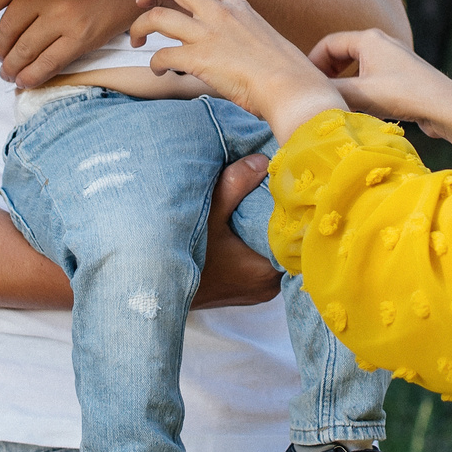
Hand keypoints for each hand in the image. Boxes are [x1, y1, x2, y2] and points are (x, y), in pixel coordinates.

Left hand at [0, 0, 152, 84]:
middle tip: (1, 61)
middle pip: (6, 32)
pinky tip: (27, 81)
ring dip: (12, 68)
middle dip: (0, 52)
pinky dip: (33, 77)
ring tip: (10, 74)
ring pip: (24, 52)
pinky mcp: (82, 36)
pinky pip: (48, 64)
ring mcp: (63, 15)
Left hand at [130, 0, 346, 137]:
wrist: (292, 88)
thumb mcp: (265, 37)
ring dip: (139, 26)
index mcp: (238, 6)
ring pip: (157, 16)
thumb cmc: (287, 71)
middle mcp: (221, 13)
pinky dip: (154, 64)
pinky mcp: (200, 60)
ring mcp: (209, 35)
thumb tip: (233, 47)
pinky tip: (159, 72)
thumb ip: (243, 33)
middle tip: (140, 1)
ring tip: (135, 39)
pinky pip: (162, 55)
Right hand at [193, 154, 280, 307]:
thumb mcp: (208, 213)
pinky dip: (257, 244)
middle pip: (285, 244)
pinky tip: (248, 226)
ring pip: (273, 253)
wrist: (158, 288)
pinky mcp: (246, 290)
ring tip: (259, 206)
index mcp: (266, 271)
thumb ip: (235, 185)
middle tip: (274, 192)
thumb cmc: (184, 254)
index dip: (291, 213)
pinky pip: (262, 262)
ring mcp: (257, 290)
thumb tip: (261, 161)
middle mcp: (267, 286)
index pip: (294, 238)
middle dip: (278, 219)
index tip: (288, 192)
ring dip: (266, 232)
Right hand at [310, 25, 451, 170]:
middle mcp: (381, 43)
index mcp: (369, 39)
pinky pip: (372, 78)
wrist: (445, 107)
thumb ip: (331, 93)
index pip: (329, 44)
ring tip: (336, 103)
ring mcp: (393, 59)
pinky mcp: (403, 75)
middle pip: (342, 54)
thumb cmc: (404, 94)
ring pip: (357, 68)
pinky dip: (360, 90)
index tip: (305, 84)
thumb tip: (306, 100)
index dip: (312, 62)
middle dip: (327, 73)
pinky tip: (359, 110)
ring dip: (344, 84)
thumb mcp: (361, 95)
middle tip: (317, 93)